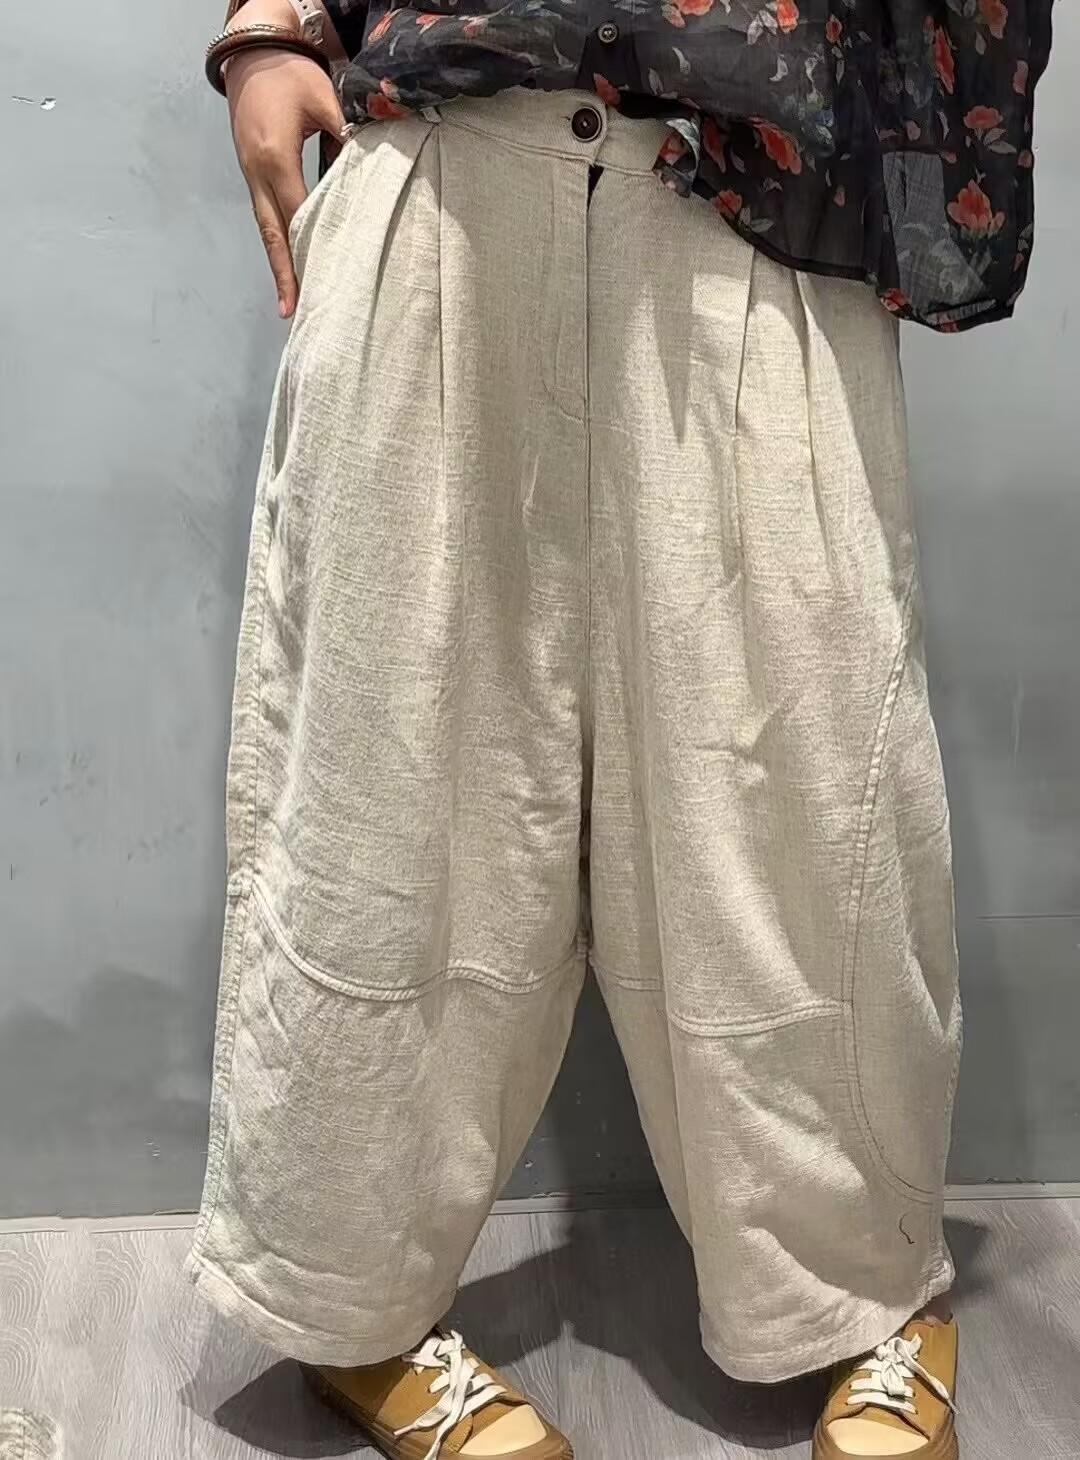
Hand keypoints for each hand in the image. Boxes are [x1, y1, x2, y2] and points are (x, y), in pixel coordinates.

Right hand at [225, 3, 345, 316]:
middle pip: (274, 234)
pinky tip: (288, 267)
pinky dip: (277, 244)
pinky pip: (266, 216)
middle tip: (295, 312)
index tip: (323, 278)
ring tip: (289, 304)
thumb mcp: (325, 99)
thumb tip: (373, 170)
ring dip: (279, 266)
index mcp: (276, 157)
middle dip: (286, 274)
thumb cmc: (291, 73)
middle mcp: (258, 173)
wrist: (251, 51)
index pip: (299, 212)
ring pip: (267, 230)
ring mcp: (251, 176)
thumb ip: (349, 135)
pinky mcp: (252, 174)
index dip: (312, 246)